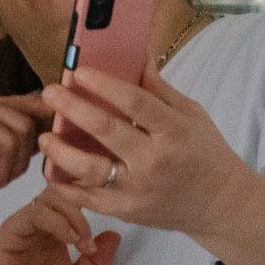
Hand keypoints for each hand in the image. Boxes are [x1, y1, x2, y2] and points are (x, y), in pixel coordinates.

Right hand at [0, 186, 120, 264]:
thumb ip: (98, 262)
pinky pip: (34, 213)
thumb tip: (116, 235)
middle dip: (84, 210)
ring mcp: (25, 225)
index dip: (93, 207)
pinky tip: (69, 240)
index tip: (103, 237)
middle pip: (65, 193)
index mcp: (56, 232)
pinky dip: (56, 221)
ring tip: (81, 243)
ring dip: (73, 215)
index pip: (75, 201)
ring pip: (51, 198)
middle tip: (90, 242)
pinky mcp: (10, 231)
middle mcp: (41, 224)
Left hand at [39, 61, 246, 237]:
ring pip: (90, 169)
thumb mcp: (190, 114)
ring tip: (44, 137)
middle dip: (73, 108)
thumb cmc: (204, 152)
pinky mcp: (128, 211)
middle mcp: (154, 161)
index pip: (136, 103)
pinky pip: (89, 200)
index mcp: (174, 131)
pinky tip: (51, 172)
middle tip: (50, 92)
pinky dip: (67, 187)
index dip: (105, 85)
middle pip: (107, 131)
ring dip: (61, 151)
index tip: (80, 71)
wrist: (220, 204)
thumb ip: (158, 88)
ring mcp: (139, 190)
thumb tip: (134, 53)